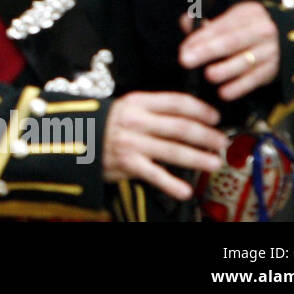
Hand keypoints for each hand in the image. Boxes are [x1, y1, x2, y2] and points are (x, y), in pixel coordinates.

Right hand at [102, 92, 227, 199]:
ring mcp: (132, 143)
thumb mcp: (127, 108)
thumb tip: (189, 117)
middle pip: (181, 127)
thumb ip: (154, 110)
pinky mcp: (127, 163)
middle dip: (206, 136)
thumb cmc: (105, 124)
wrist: (73, 137)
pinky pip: (155, 175)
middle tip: (221, 142)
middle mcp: (136, 121)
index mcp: (137, 102)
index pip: (176, 102)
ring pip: (173, 151)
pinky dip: (172, 184)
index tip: (215, 117)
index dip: (200, 110)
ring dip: (198, 158)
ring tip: (213, 162)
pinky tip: (185, 190)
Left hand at [179, 1, 279, 100]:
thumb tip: (186, 22)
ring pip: (244, 62)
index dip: (200, 38)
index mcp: (249, 14)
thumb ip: (207, 24)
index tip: (184, 49)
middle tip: (185, 60)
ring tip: (208, 75)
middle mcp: (262, 31)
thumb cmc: (246, 30)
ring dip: (224, 70)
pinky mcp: (273, 70)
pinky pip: (254, 80)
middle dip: (206, 51)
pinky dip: (238, 88)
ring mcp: (270, 51)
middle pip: (231, 42)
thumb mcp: (232, 19)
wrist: (284, 41)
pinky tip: (224, 92)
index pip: (221, 26)